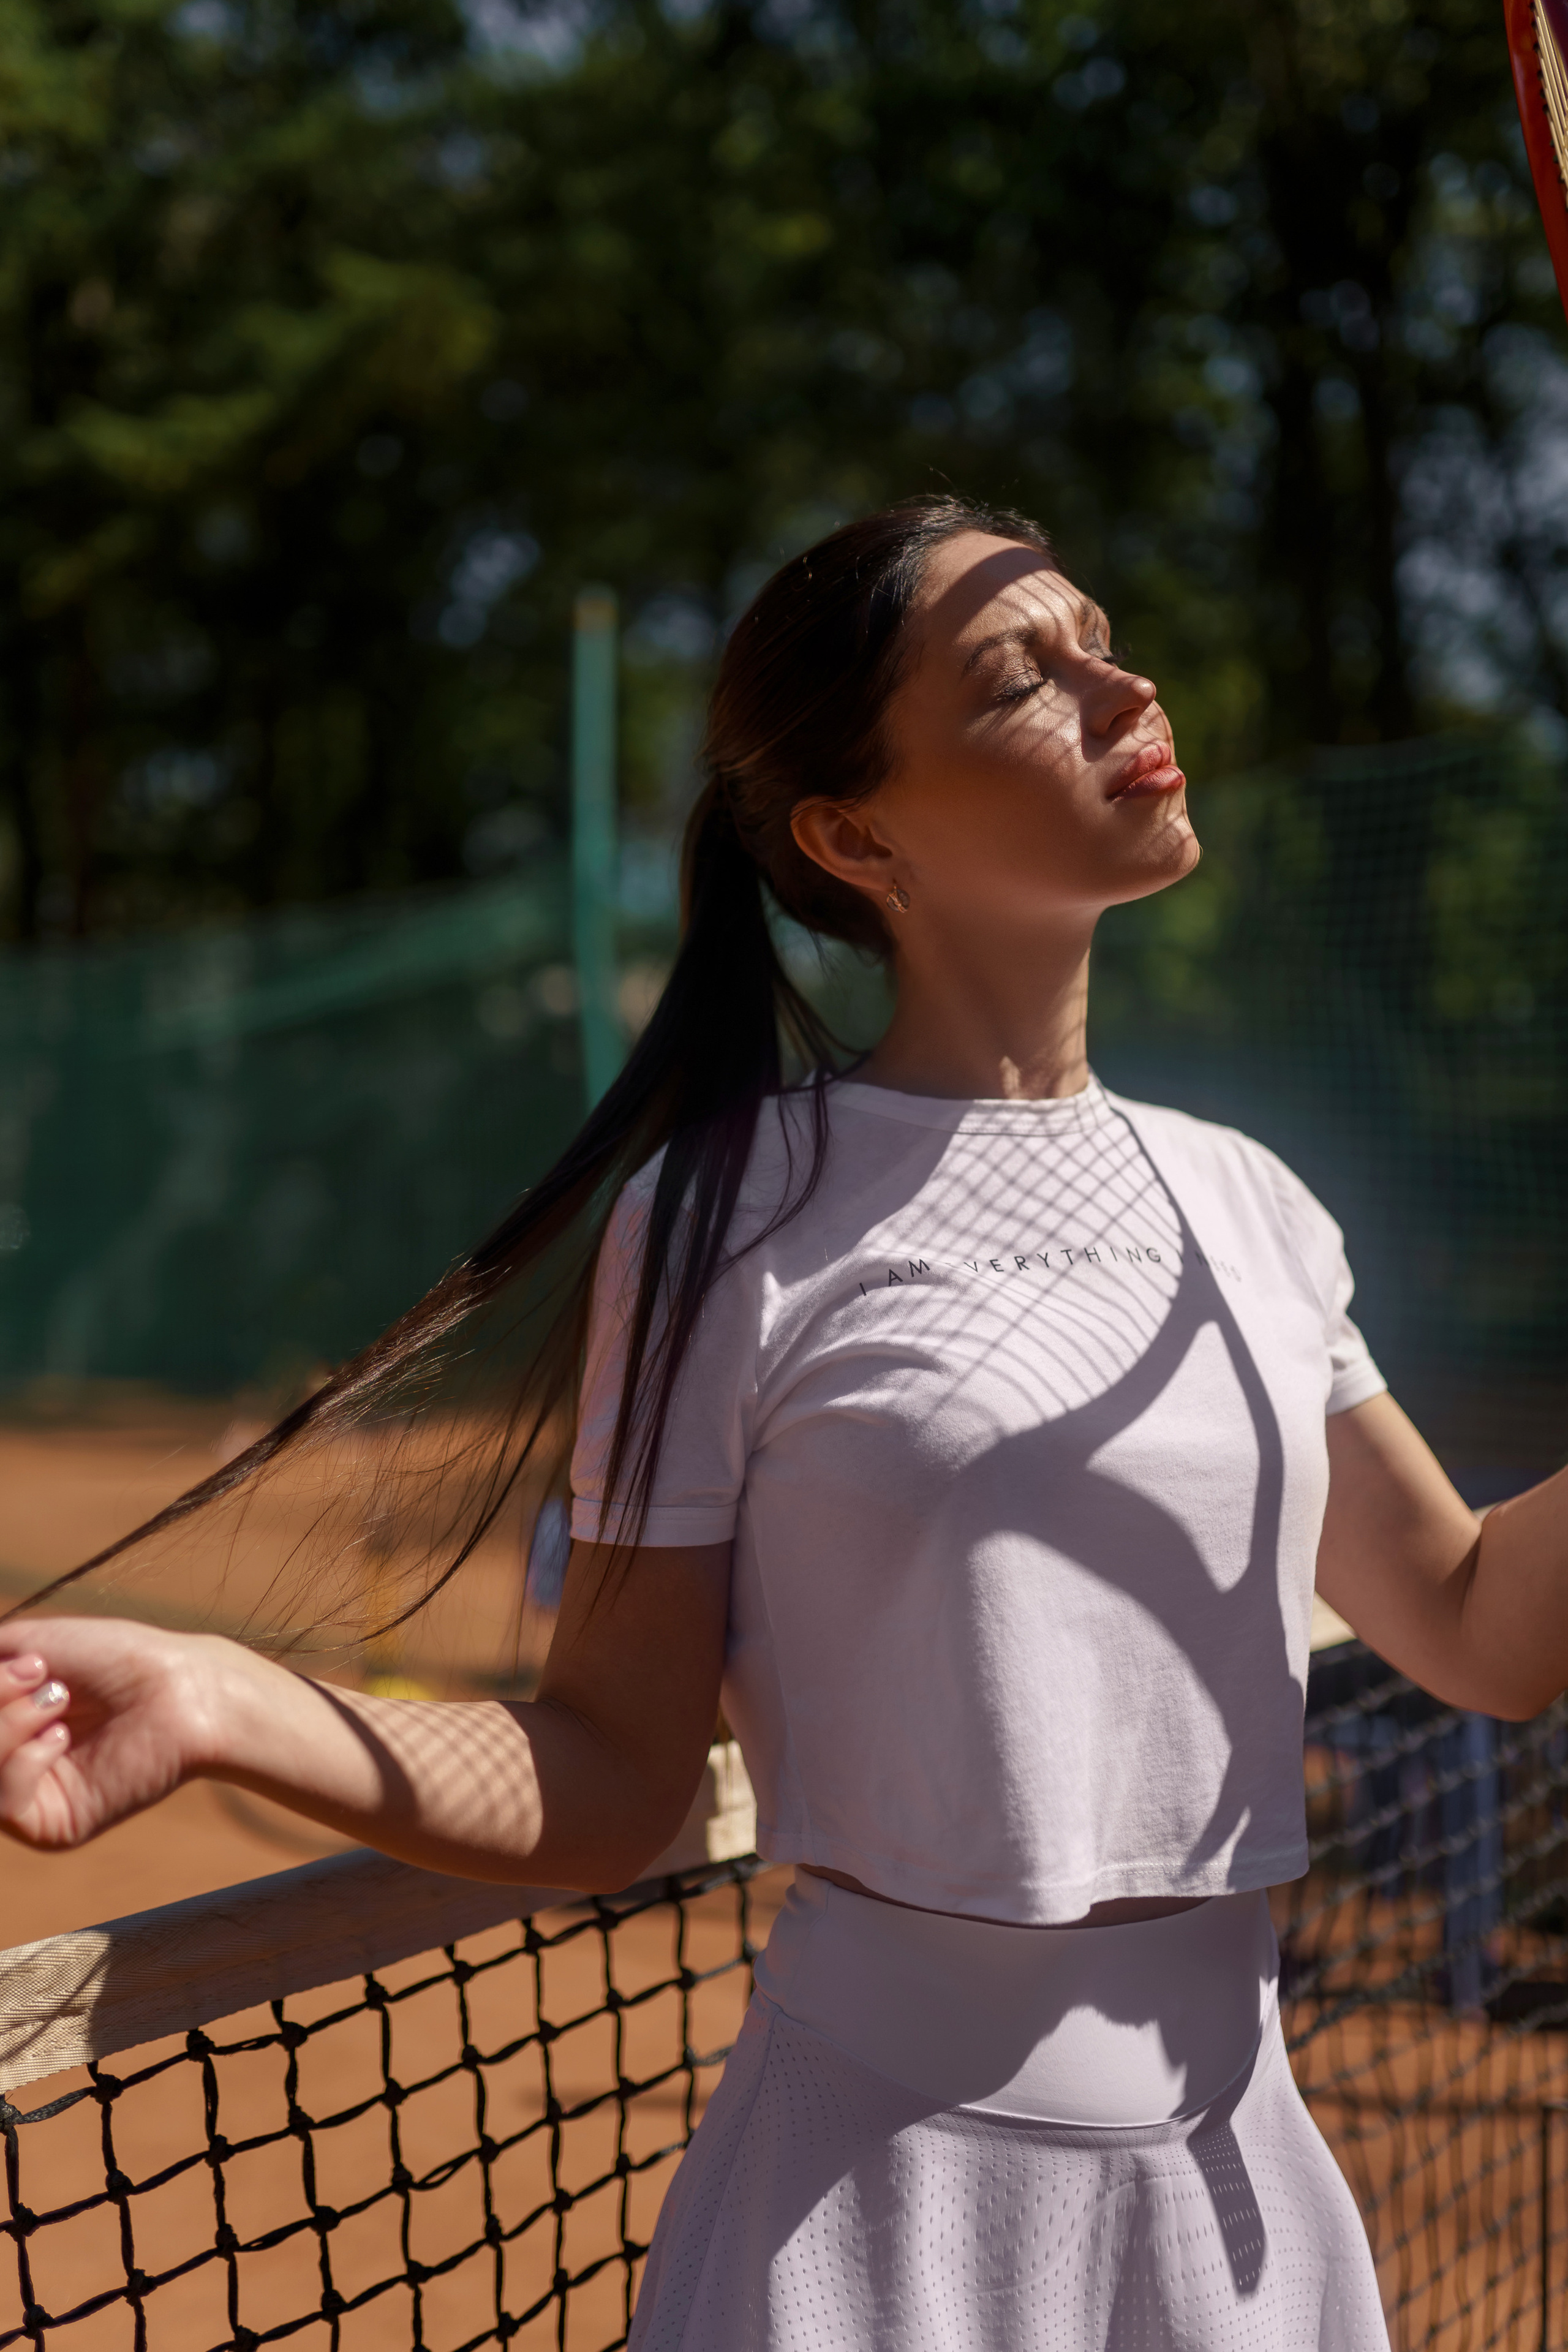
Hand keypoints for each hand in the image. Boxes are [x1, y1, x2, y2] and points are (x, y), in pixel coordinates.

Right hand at [0, 1616, 213, 1851]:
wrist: (177, 1686)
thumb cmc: (110, 1657)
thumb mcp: (21, 1647)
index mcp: (0, 1720)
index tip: (12, 1663)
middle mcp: (5, 1759)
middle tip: (34, 1673)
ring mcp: (24, 1795)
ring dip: (3, 1725)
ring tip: (56, 1697)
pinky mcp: (49, 1824)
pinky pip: (2, 1803)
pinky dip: (22, 1760)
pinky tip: (60, 1736)